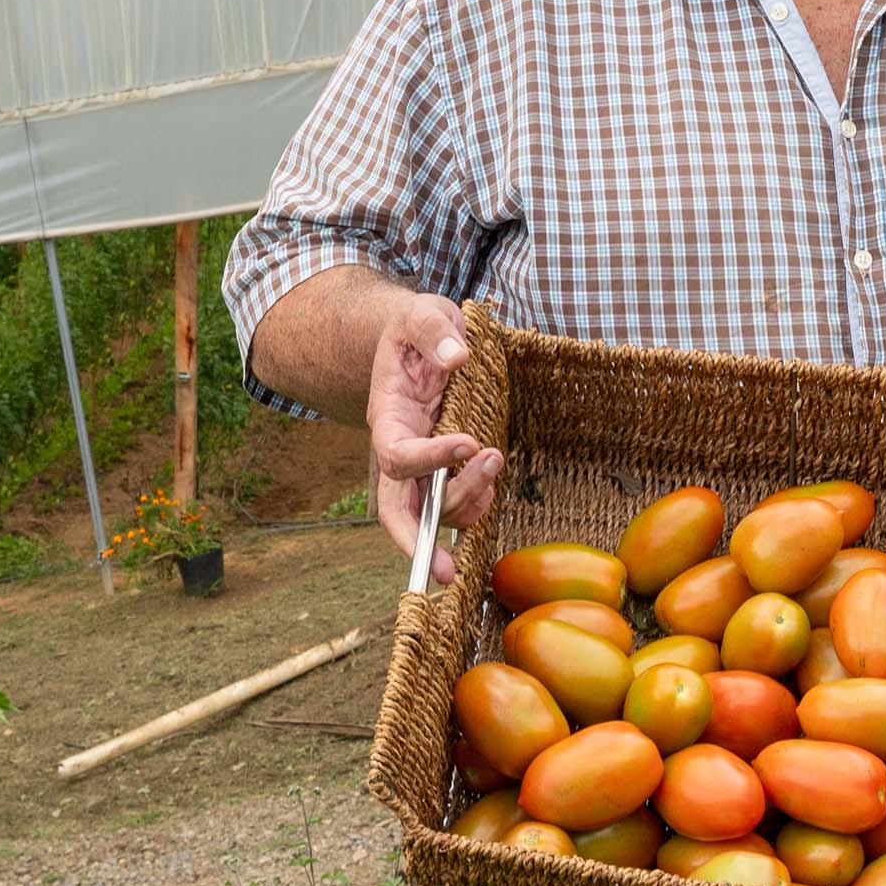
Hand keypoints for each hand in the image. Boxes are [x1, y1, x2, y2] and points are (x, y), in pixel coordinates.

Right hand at [369, 294, 499, 586]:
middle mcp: (400, 448)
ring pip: (434, 507)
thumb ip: (434, 330)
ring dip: (468, 501)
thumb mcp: (421, 314)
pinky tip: (492, 481)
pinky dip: (476, 503)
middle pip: (394, 508)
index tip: (470, 442)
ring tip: (497, 461)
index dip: (428, 460)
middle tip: (446, 571)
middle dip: (416, 541)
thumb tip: (456, 356)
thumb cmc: (417, 329)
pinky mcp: (443, 468)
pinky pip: (455, 504)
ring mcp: (422, 464)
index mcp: (388, 416)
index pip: (395, 455)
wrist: (417, 338)